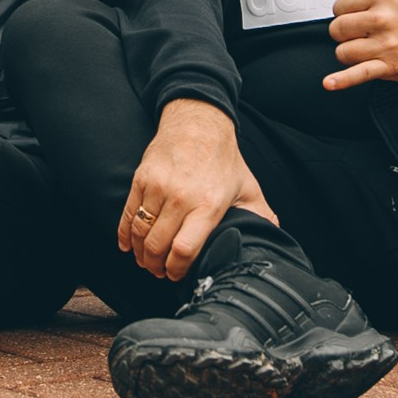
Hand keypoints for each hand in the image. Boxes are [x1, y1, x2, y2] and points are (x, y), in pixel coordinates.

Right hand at [118, 99, 278, 281]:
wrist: (198, 122)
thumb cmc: (223, 158)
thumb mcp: (247, 186)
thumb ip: (260, 214)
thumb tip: (273, 235)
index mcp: (208, 205)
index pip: (184, 250)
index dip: (176, 270)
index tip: (174, 276)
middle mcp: (181, 198)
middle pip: (158, 246)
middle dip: (155, 266)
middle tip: (158, 272)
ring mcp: (158, 187)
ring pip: (140, 232)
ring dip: (139, 253)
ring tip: (145, 260)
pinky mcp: (142, 177)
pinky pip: (128, 212)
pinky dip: (124, 234)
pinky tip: (127, 245)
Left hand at [325, 0, 397, 89]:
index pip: (338, 6)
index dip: (346, 12)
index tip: (360, 14)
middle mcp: (382, 19)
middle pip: (337, 29)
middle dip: (346, 34)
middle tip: (364, 32)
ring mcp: (385, 44)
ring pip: (343, 51)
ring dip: (350, 53)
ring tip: (367, 47)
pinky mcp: (387, 66)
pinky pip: (359, 73)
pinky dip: (343, 80)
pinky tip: (330, 82)